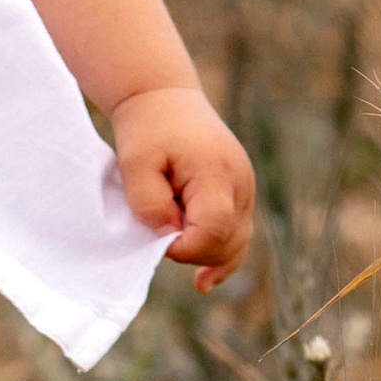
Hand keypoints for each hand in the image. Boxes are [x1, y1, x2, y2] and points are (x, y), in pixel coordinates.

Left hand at [112, 85, 256, 290]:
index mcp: (217, 174)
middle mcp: (241, 184)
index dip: (185, 248)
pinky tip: (204, 281)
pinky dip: (222, 256)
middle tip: (159, 235)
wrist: (165, 99)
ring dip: (206, 254)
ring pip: (236, 243)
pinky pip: (237, 234)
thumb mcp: (135, 163)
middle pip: (227, 242)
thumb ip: (149, 203)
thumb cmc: (147, 129)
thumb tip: (169, 234)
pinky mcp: (240, 194)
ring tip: (178, 259)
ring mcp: (245, 189)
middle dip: (193, 251)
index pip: (213, 231)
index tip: (158, 241)